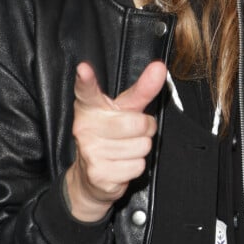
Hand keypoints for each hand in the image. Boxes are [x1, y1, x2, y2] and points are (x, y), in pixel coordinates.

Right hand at [65, 61, 166, 221]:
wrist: (90, 176)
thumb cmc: (111, 133)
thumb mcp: (125, 108)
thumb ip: (143, 88)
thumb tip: (159, 67)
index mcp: (90, 106)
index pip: (87, 91)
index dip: (86, 79)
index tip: (83, 69)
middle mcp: (84, 127)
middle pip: (138, 123)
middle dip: (146, 128)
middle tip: (134, 131)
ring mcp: (89, 151)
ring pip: (142, 146)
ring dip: (141, 148)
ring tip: (126, 148)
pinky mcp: (98, 174)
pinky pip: (137, 166)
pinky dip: (136, 166)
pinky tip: (121, 164)